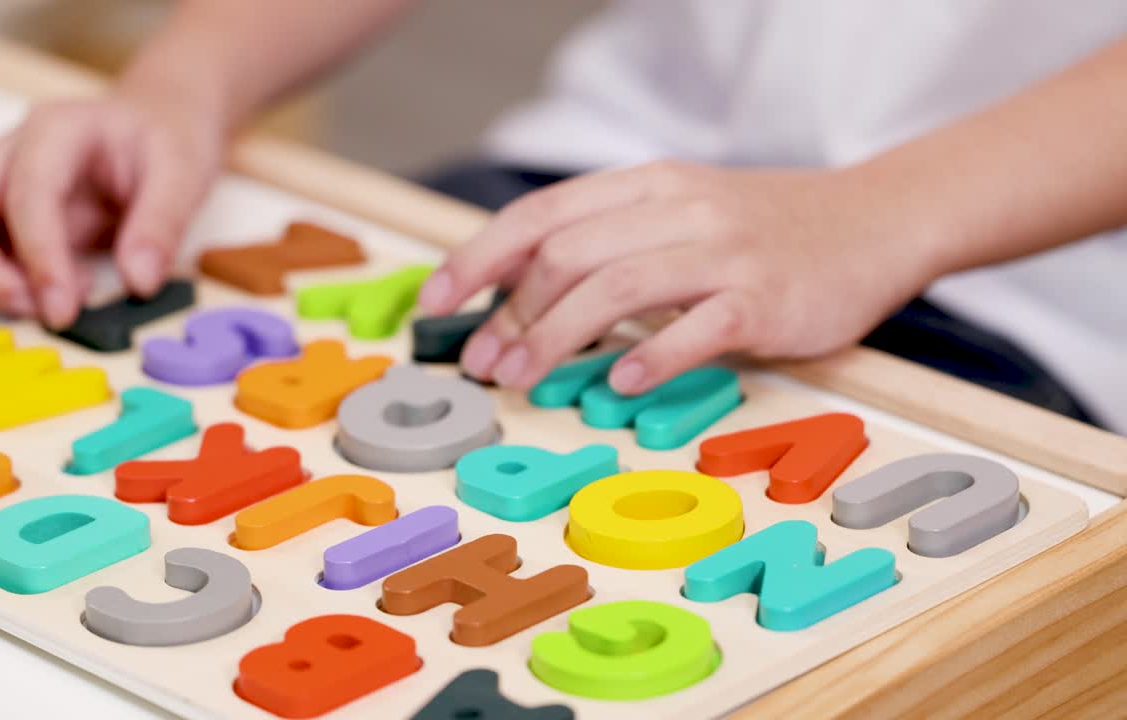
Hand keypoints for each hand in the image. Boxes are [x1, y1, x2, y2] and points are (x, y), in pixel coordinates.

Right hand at [0, 95, 222, 328]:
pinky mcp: (2, 217)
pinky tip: (58, 292)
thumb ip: (163, 225)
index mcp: (56, 131)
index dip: (38, 256)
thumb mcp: (185, 173)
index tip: (63, 309)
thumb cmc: (167, 140)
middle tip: (43, 313)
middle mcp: (10, 154)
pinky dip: (0, 285)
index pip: (25, 193)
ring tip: (56, 305)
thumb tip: (139, 282)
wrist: (158, 124)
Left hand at [418, 160, 936, 394]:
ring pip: (615, 288)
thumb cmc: (763, 229)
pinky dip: (650, 359)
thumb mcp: (678, 213)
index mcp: (646, 186)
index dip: (478, 259)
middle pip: (566, 255)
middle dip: (508, 313)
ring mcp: (724, 251)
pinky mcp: (766, 297)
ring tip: (522, 379)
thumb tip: (521, 297)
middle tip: (484, 363)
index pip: (541, 216)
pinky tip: (617, 388)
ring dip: (554, 338)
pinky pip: (697, 327)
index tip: (437, 304)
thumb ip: (610, 241)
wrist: (875, 219)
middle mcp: (678, 209)